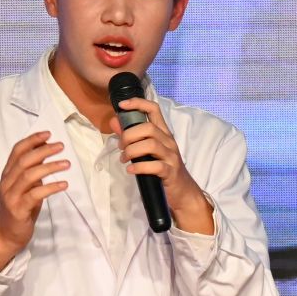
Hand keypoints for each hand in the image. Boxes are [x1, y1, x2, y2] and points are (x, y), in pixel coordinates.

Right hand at [0, 131, 69, 270]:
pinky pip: (35, 194)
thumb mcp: (26, 187)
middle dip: (43, 150)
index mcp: (8, 174)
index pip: (17, 151)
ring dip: (49, 167)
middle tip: (61, 146)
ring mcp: (11, 195)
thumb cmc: (20, 208)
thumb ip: (32, 171)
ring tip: (66, 164)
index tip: (48, 134)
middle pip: (24, 160)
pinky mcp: (18, 209)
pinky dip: (50, 187)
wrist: (8, 234)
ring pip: (29, 175)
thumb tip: (47, 152)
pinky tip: (64, 184)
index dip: (32, 141)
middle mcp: (7, 182)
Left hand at [112, 96, 212, 233]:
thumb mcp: (147, 151)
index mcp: (163, 133)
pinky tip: (131, 170)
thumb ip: (131, 136)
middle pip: (148, 128)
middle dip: (129, 135)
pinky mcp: (170, 172)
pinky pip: (154, 166)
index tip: (122, 105)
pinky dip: (139, 167)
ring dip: (131, 151)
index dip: (138, 103)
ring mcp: (171, 157)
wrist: (182, 191)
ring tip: (124, 159)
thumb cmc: (163, 169)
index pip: (154, 109)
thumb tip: (114, 121)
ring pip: (151, 144)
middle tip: (121, 146)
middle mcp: (169, 142)